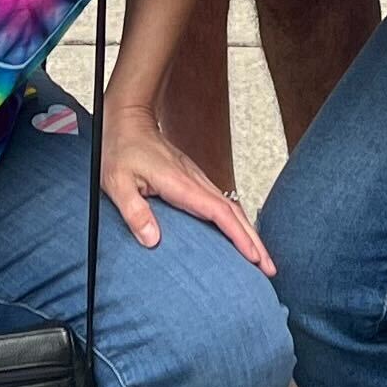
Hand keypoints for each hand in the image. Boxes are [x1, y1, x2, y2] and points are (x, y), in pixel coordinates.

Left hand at [99, 113, 274, 275]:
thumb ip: (134, 211)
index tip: (254, 257)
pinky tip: (238, 234)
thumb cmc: (121, 148)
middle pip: (234, 212)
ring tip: (261, 258)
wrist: (128, 119)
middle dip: (254, 241)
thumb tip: (152, 240)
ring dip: (248, 232)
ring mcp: (196, 179)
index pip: (218, 212)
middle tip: (270, 268)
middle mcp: (194, 180)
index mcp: (180, 183)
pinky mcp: (193, 180)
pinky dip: (235, 222)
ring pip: (231, 208)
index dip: (238, 236)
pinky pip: (221, 203)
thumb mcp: (117, 181)